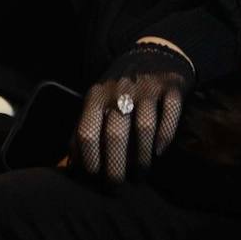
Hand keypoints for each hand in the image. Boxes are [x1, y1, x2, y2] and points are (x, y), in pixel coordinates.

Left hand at [74, 41, 194, 184]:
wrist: (152, 53)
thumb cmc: (119, 88)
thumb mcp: (96, 101)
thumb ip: (83, 130)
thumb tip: (69, 166)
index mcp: (97, 96)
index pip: (87, 132)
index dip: (89, 160)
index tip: (94, 179)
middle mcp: (120, 91)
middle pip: (115, 135)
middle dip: (115, 168)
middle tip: (117, 187)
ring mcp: (146, 88)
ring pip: (143, 129)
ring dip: (141, 158)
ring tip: (140, 175)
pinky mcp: (170, 87)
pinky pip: (169, 115)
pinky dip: (165, 136)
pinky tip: (159, 151)